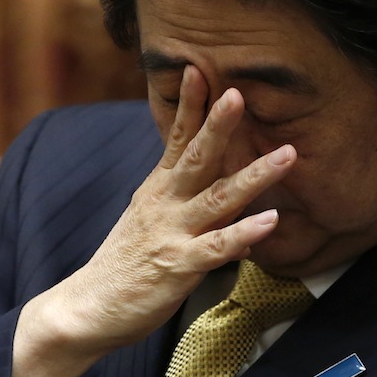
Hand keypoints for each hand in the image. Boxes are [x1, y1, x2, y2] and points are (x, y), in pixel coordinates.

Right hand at [11, 65, 296, 376]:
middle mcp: (166, 203)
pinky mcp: (180, 265)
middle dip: (219, 125)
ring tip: (287, 155)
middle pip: (197, 157)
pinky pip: (218, 246)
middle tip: (239, 94)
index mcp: (159, 188)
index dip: (189, 106)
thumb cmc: (128, 263)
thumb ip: (198, 215)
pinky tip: (272, 219)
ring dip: (254, 175)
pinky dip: (245, 233)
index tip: (198, 70)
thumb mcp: (156, 225)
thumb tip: (241, 225)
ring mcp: (173, 232)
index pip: (176, 139)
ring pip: (219, 198)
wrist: (89, 306)